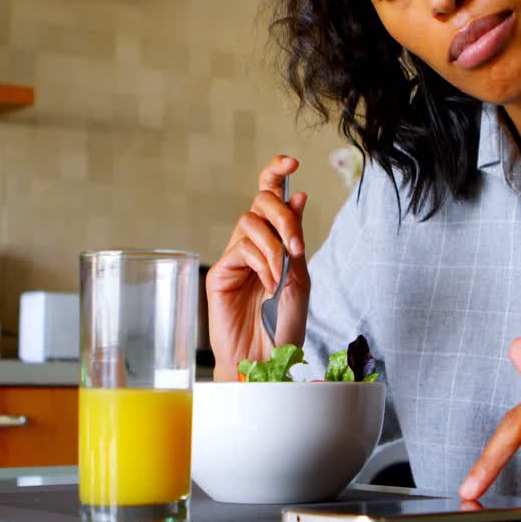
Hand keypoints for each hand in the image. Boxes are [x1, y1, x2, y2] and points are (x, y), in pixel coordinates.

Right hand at [206, 155, 311, 380]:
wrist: (266, 361)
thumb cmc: (284, 326)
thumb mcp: (300, 279)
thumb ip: (296, 240)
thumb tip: (299, 196)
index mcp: (275, 241)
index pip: (271, 196)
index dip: (276, 172)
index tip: (292, 161)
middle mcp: (254, 244)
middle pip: (261, 200)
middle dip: (282, 215)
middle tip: (295, 244)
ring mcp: (235, 257)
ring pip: (250, 221)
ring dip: (273, 244)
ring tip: (281, 274)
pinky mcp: (220, 272)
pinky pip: (241, 248)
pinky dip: (261, 262)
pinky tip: (268, 284)